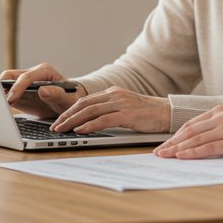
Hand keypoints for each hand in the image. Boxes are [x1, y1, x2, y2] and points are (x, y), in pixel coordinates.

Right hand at [0, 63, 82, 119]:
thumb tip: (42, 91)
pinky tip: (1, 108)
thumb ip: (56, 94)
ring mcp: (24, 83)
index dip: (17, 88)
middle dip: (3, 87)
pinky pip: (6, 93)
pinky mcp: (19, 92)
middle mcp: (31, 74)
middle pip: (10, 75)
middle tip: (0, 102)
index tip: (11, 100)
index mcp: (44, 71)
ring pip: (5, 83)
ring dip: (0, 93)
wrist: (67, 104)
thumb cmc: (69, 98)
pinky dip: (1, 99)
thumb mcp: (67, 98)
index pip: (25, 77)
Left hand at [50, 87, 169, 133]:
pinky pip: (104, 119)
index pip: (85, 100)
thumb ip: (110, 110)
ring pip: (90, 111)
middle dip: (67, 116)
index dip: (69, 110)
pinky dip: (90, 125)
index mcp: (112, 92)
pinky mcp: (128, 114)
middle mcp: (115, 95)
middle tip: (55, 126)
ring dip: (73, 121)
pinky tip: (80, 130)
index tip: (58, 120)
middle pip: (84, 104)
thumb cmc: (147, 114)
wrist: (167, 113)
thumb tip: (90, 121)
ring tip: (62, 129)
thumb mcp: (125, 108)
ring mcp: (121, 103)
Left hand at [153, 106, 222, 158]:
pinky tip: (182, 156)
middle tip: (159, 152)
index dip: (175, 136)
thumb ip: (213, 128)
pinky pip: (208, 148)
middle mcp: (220, 117)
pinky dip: (193, 152)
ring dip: (178, 148)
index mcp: (217, 111)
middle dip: (172, 143)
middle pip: (190, 131)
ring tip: (166, 155)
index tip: (164, 145)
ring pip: (196, 139)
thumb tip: (190, 142)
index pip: (190, 124)